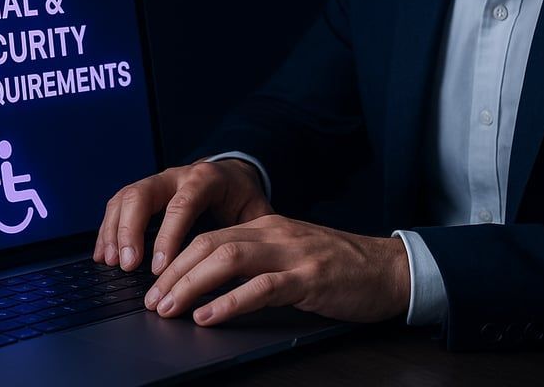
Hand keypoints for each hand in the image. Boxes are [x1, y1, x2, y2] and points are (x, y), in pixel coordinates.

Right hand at [93, 159, 273, 273]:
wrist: (233, 175)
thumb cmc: (243, 198)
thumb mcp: (255, 212)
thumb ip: (249, 235)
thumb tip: (241, 267)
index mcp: (206, 178)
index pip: (181, 204)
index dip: (168, 236)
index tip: (160, 267)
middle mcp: (176, 176)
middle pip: (142, 194)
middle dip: (130, 231)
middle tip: (126, 265)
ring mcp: (157, 182)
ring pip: (125, 198)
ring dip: (114, 231)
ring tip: (110, 262)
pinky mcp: (145, 192)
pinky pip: (119, 205)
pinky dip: (108, 229)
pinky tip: (103, 254)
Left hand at [143, 214, 409, 325]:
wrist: (390, 269)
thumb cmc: (341, 268)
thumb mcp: (291, 256)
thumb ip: (257, 264)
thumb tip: (211, 287)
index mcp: (266, 227)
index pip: (208, 237)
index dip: (176, 262)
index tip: (155, 286)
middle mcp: (274, 233)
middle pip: (209, 245)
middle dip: (174, 274)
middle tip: (152, 302)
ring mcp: (292, 254)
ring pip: (227, 260)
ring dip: (192, 285)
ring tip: (170, 309)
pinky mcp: (309, 278)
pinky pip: (262, 287)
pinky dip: (230, 302)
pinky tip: (208, 316)